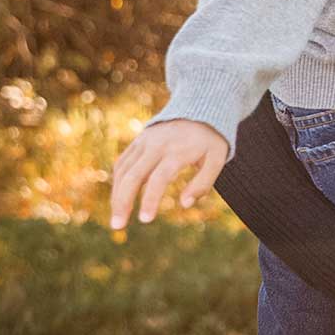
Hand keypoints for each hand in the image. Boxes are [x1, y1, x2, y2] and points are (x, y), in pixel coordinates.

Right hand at [109, 119, 228, 228]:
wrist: (200, 108)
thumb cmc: (210, 140)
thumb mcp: (218, 158)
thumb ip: (204, 183)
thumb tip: (185, 204)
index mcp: (178, 150)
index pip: (159, 178)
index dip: (150, 199)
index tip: (145, 220)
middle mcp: (157, 144)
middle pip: (133, 175)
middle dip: (122, 201)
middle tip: (117, 226)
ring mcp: (145, 140)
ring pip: (123, 170)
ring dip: (116, 195)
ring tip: (117, 218)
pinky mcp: (138, 140)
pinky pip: (123, 162)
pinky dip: (117, 181)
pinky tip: (118, 198)